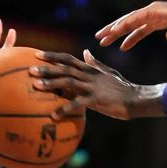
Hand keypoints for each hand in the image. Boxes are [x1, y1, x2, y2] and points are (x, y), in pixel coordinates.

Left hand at [30, 50, 149, 119]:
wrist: (136, 98)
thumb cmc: (123, 88)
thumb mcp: (108, 72)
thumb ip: (95, 64)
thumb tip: (86, 52)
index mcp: (90, 69)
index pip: (68, 59)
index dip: (52, 56)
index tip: (36, 55)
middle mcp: (89, 76)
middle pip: (64, 68)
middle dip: (46, 68)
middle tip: (30, 70)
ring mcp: (93, 87)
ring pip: (68, 81)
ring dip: (51, 83)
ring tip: (36, 86)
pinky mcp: (97, 100)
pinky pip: (78, 104)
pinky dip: (65, 108)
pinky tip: (54, 115)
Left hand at [95, 0, 166, 50]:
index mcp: (157, 19)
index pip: (137, 28)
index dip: (127, 36)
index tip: (118, 45)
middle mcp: (152, 13)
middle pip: (128, 23)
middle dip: (114, 31)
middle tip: (101, 39)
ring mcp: (152, 11)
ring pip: (128, 20)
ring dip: (115, 28)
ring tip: (103, 36)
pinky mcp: (154, 11)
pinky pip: (136, 18)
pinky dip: (125, 24)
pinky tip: (116, 30)